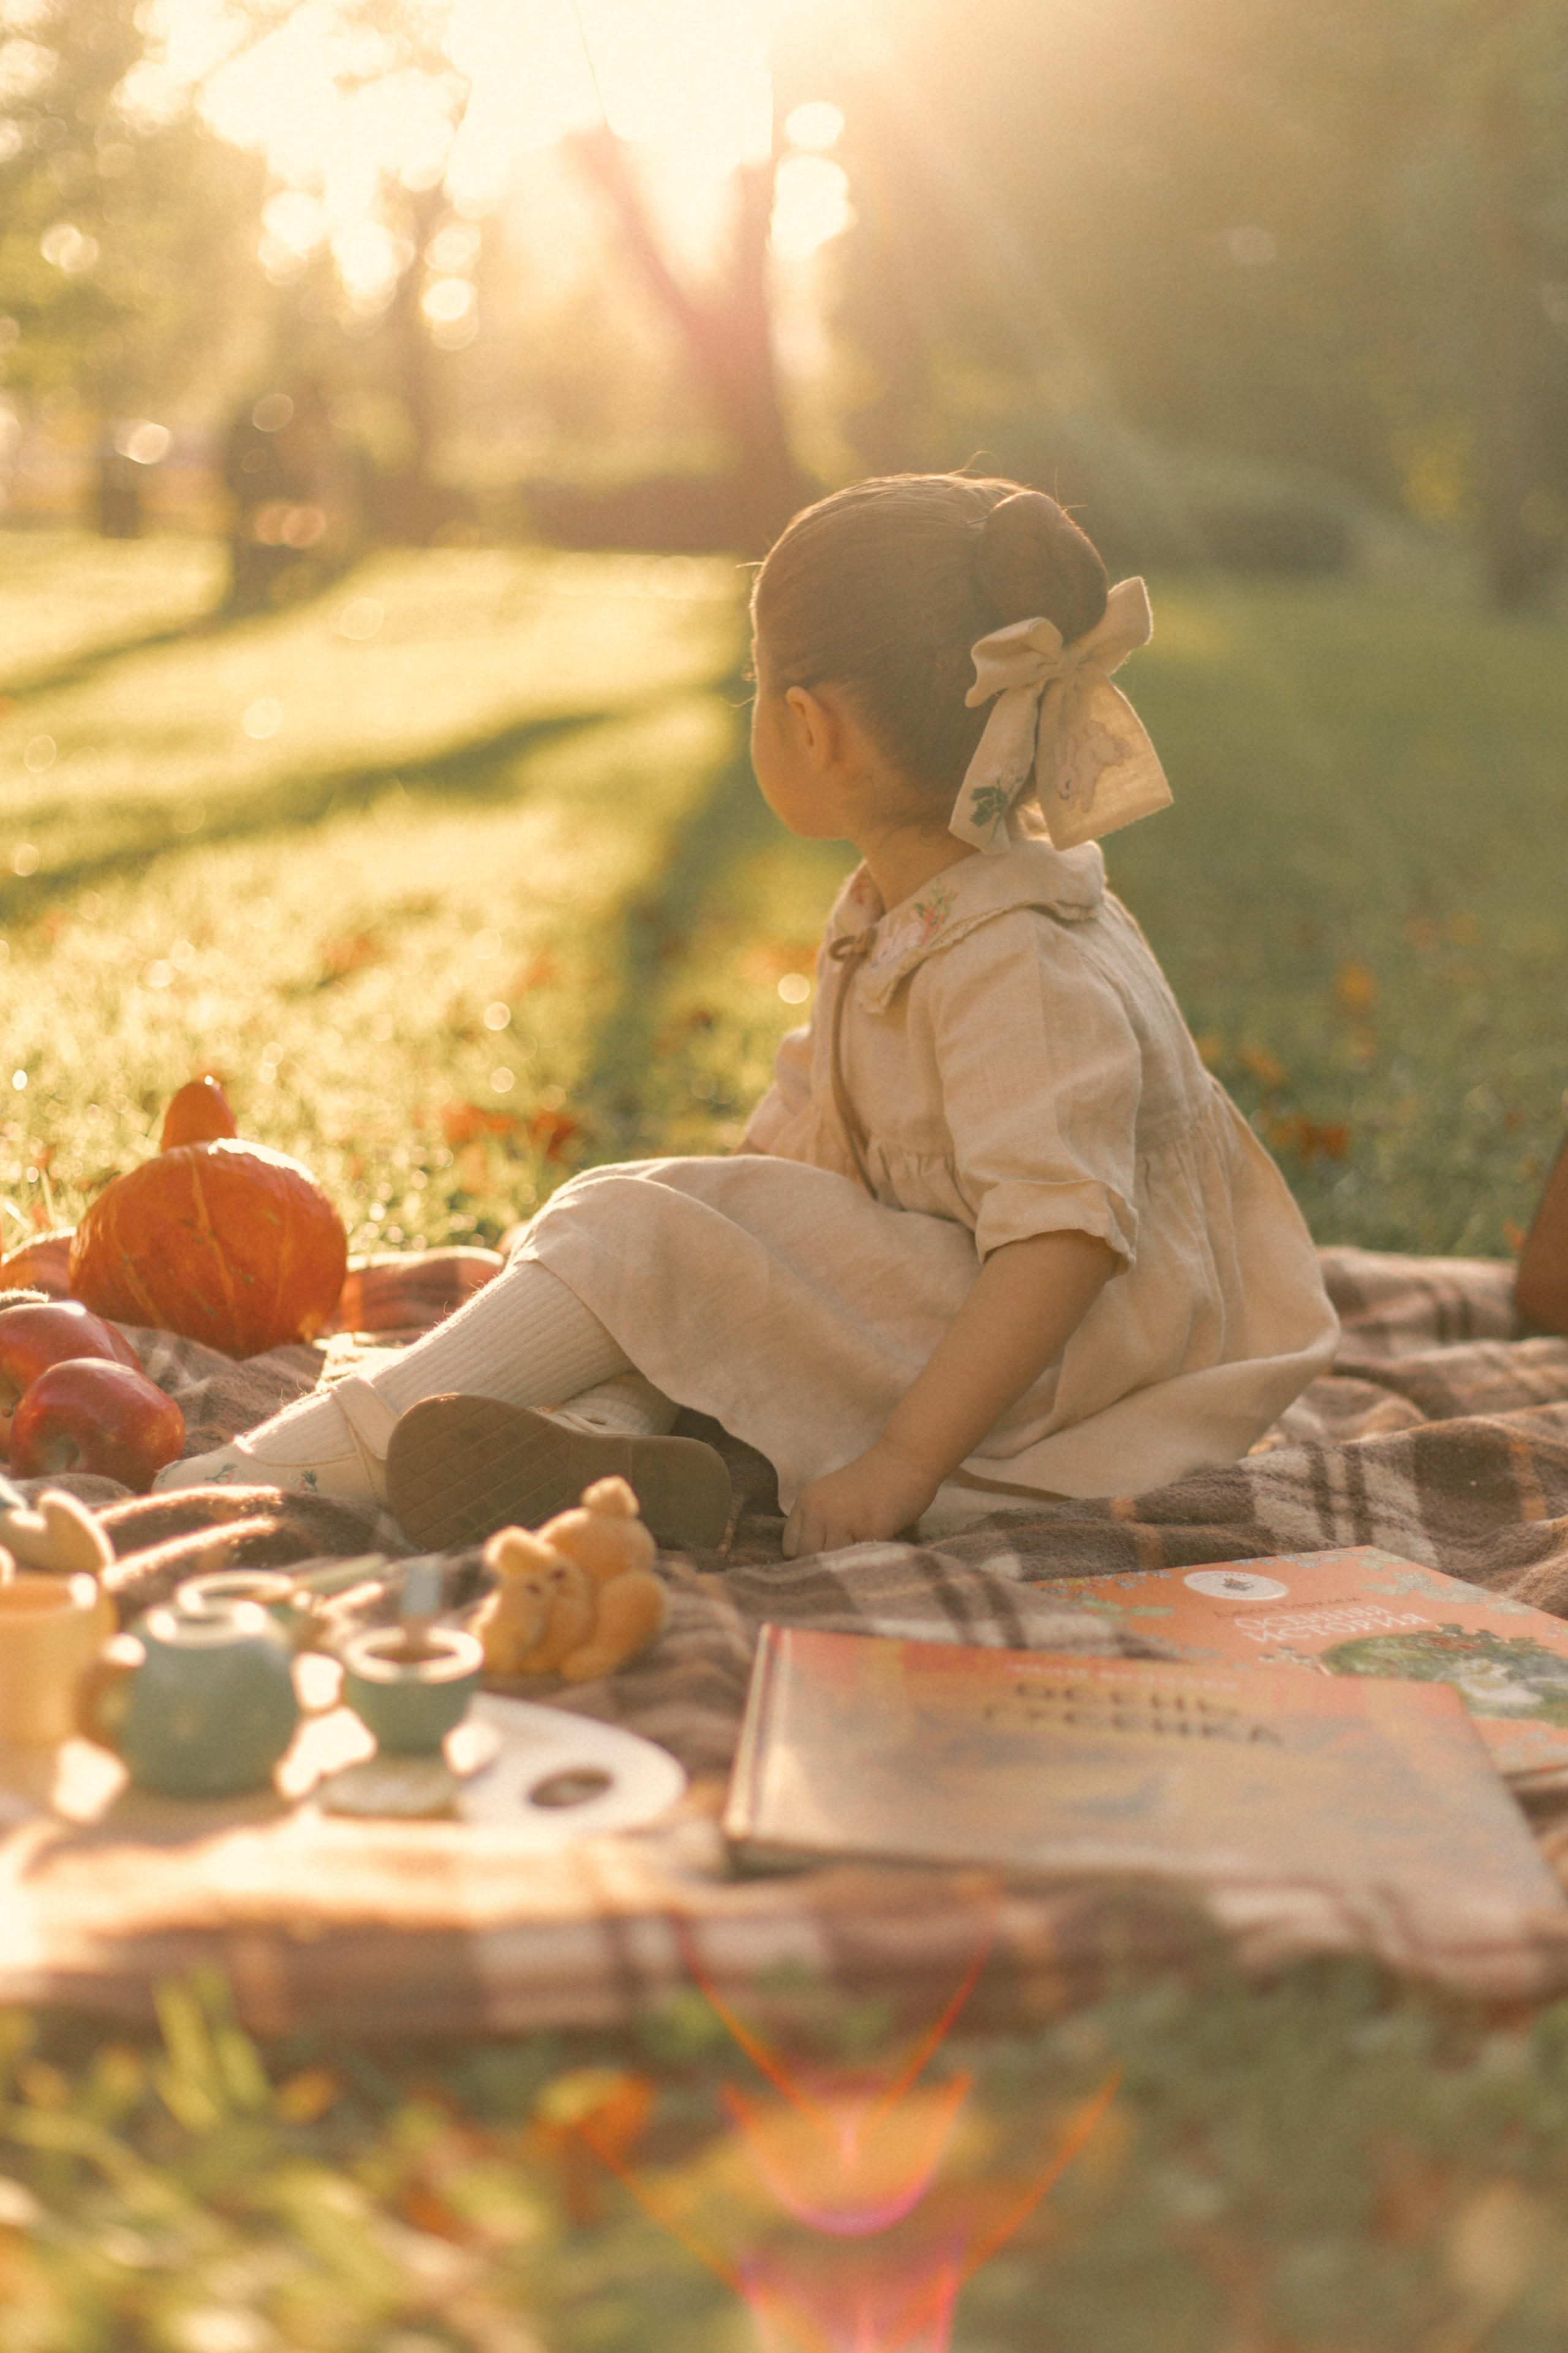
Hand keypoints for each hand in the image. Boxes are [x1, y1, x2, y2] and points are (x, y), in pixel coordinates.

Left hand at [782, 1437, 940, 1558]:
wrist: (905, 1459)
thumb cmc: (871, 1481)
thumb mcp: (831, 1496)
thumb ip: (818, 1524)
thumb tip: (812, 1566)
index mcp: (806, 1502)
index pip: (790, 1549)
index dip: (807, 1558)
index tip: (825, 1559)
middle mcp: (819, 1511)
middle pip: (809, 1559)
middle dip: (825, 1568)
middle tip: (844, 1566)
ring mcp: (844, 1521)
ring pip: (833, 1564)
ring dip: (846, 1568)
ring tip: (859, 1563)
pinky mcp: (872, 1529)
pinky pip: (861, 1559)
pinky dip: (866, 1564)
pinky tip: (873, 1558)